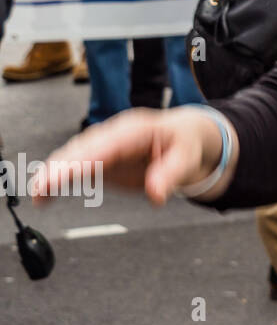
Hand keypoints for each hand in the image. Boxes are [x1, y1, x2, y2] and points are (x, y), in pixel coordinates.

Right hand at [30, 107, 235, 206]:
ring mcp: (104, 145)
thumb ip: (171, 174)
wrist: (185, 137)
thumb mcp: (188, 157)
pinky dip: (58, 178)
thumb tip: (156, 194)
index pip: (104, 145)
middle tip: (42, 189)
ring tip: (39, 194)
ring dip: (53, 173)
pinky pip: (75, 166)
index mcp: (135, 129)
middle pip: (81, 149)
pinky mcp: (101, 159)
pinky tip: (44, 194)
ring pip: (72, 156)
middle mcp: (114, 134)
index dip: (81, 160)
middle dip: (60, 167)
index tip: (64, 175)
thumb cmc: (186, 142)